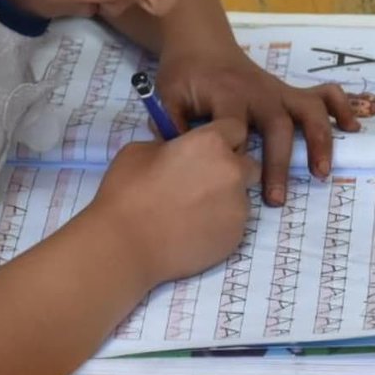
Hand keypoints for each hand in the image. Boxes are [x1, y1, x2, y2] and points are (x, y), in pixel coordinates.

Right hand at [91, 119, 258, 287]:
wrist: (126, 245)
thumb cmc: (127, 192)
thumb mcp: (140, 151)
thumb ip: (170, 147)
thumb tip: (177, 153)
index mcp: (210, 143)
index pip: (236, 129)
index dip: (221, 138)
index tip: (205, 149)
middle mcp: (233, 171)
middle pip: (248, 164)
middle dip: (231, 169)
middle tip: (200, 181)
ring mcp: (238, 207)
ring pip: (241, 196)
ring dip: (225, 198)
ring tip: (191, 212)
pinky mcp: (236, 237)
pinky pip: (233, 223)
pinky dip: (218, 224)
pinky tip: (191, 231)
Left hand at [153, 41, 361, 205]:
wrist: (201, 45)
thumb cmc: (183, 75)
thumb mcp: (167, 96)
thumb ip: (172, 125)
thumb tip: (181, 158)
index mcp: (227, 94)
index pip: (235, 127)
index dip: (233, 152)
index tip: (231, 179)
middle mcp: (259, 92)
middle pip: (277, 126)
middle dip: (278, 164)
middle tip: (275, 199)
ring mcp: (278, 90)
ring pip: (307, 111)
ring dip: (318, 140)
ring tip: (321, 172)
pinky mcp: (288, 91)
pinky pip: (322, 94)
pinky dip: (341, 108)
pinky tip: (352, 128)